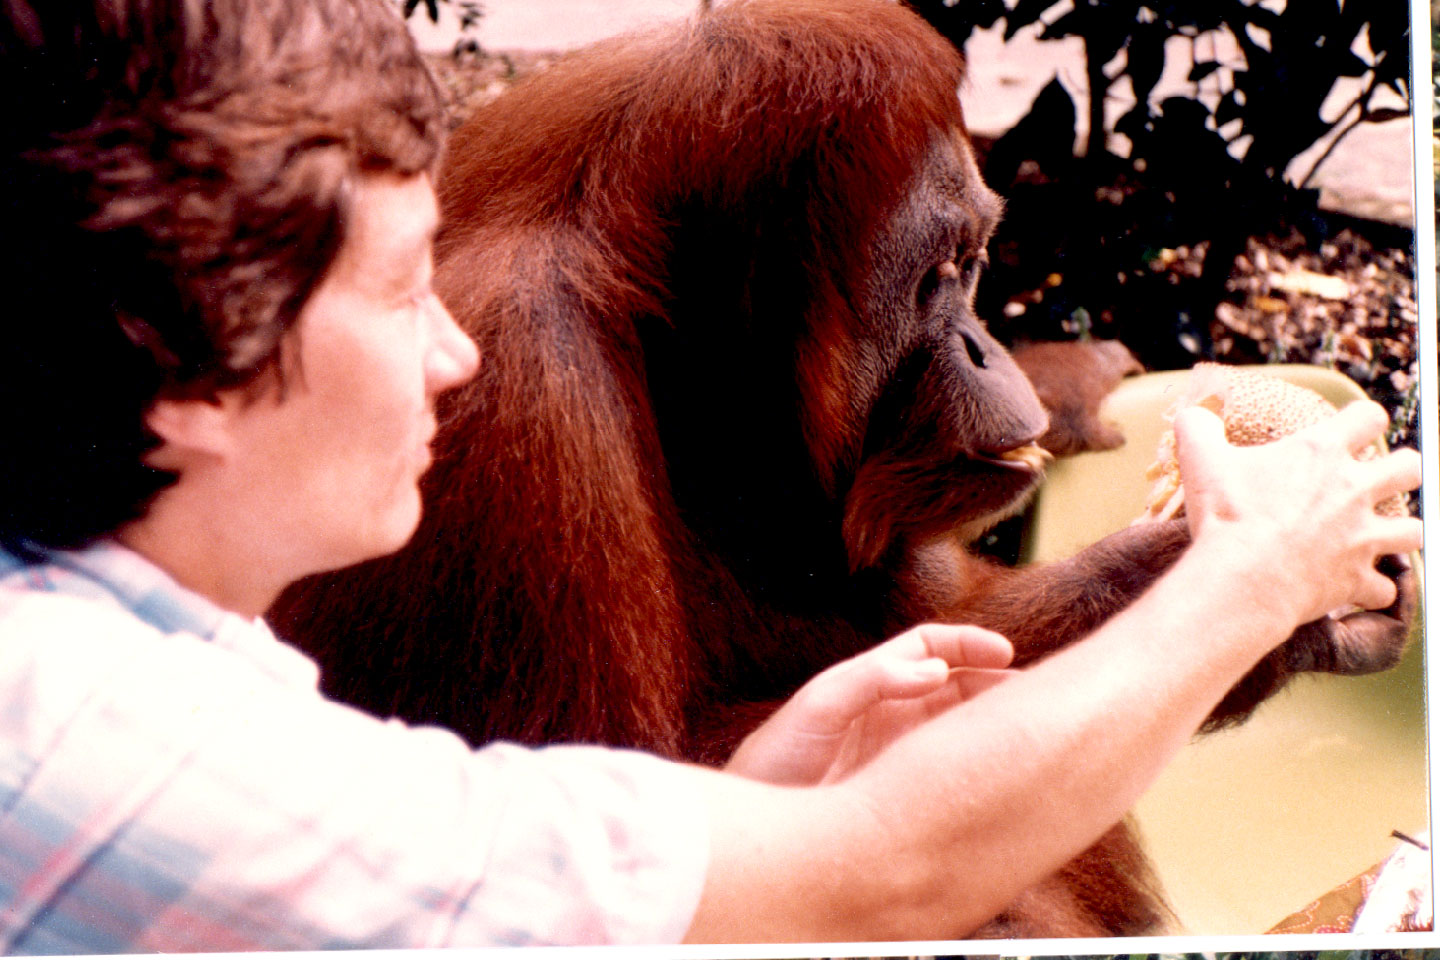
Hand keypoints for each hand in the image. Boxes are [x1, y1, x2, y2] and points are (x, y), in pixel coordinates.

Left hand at [725, 623, 1012, 785]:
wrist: (752, 830)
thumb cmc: (774, 761)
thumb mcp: (817, 708)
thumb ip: (872, 680)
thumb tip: (935, 668)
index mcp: (873, 685)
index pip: (931, 649)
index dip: (968, 644)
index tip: (1006, 652)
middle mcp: (892, 717)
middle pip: (958, 688)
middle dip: (997, 685)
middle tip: (1038, 696)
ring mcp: (901, 757)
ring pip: (961, 733)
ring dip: (995, 729)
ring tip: (1032, 733)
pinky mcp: (907, 797)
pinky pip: (954, 779)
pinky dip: (982, 772)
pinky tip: (1004, 781)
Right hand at [1173, 400, 1421, 626]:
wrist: (1244, 576)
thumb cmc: (1227, 515)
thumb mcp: (1201, 459)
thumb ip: (1199, 427)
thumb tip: (1195, 414)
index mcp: (1322, 453)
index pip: (1368, 416)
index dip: (1362, 419)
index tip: (1349, 429)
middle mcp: (1353, 490)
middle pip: (1409, 468)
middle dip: (1400, 471)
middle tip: (1374, 481)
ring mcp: (1362, 536)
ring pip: (1413, 529)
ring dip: (1400, 532)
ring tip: (1380, 535)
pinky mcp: (1357, 578)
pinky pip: (1384, 589)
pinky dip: (1372, 590)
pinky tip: (1358, 588)